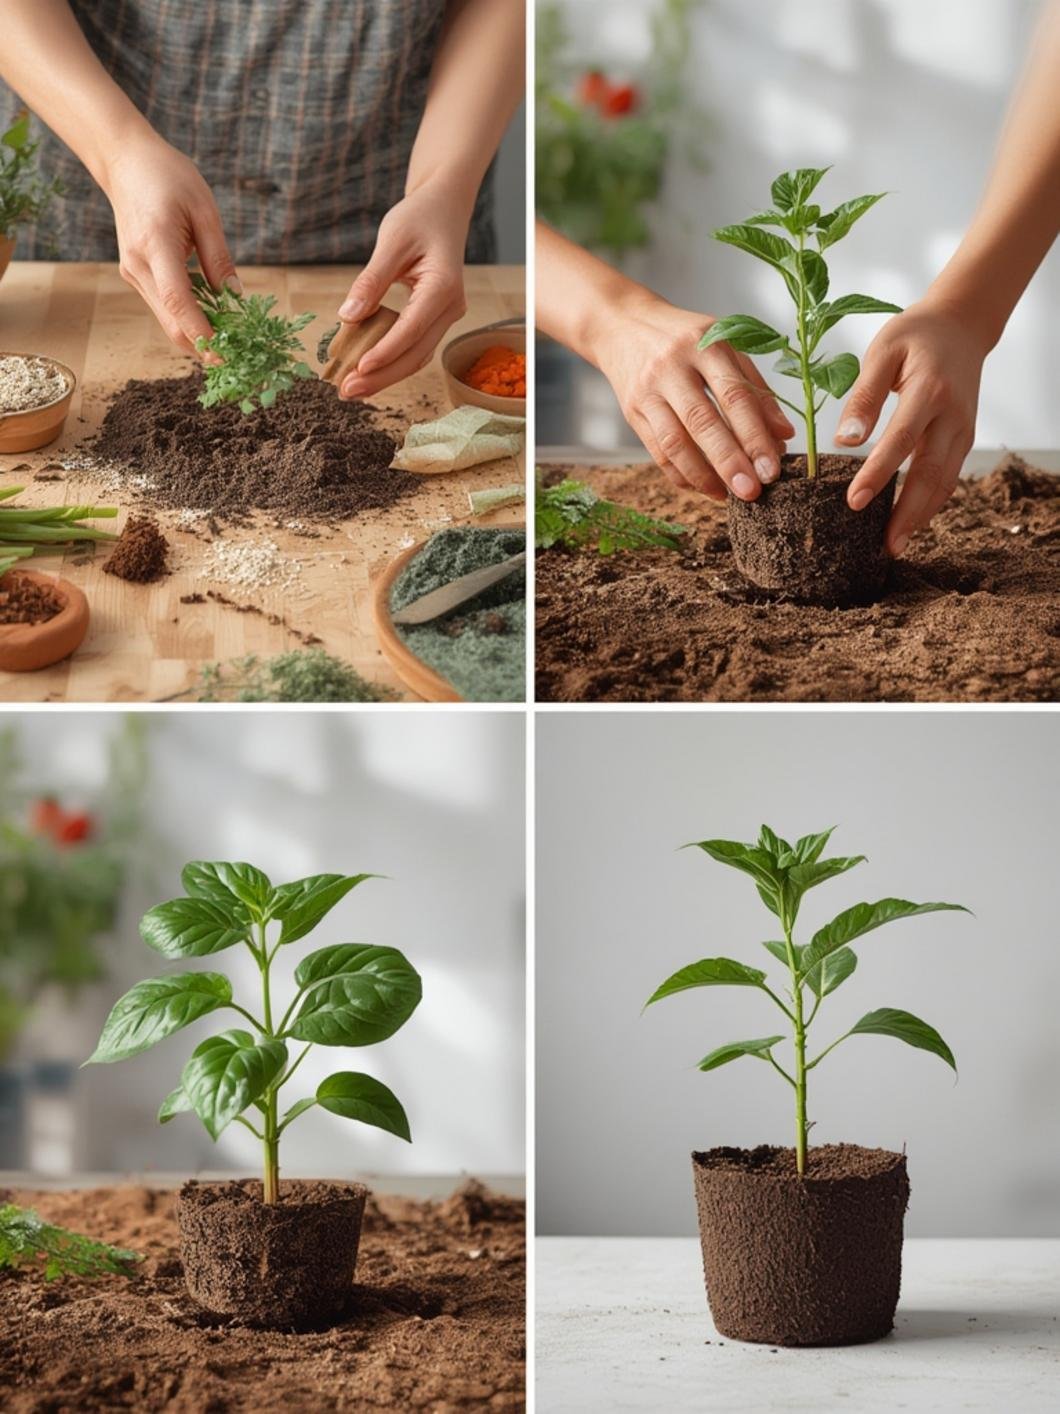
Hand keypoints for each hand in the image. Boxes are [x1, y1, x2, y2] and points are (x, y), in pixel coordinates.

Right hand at [102, 134, 239, 355]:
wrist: (125, 161)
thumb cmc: (168, 176)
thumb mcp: (204, 210)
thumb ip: (219, 257)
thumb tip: (235, 298)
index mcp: (156, 244)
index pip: (180, 301)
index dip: (203, 332)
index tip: (227, 356)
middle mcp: (138, 265)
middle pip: (171, 321)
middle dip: (203, 345)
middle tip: (236, 359)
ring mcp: (132, 272)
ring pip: (166, 319)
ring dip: (196, 334)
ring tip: (231, 342)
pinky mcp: (134, 274)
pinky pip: (163, 306)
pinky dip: (186, 318)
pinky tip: (211, 319)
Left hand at [335, 181, 469, 397]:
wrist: (444, 209)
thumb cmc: (419, 218)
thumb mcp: (391, 240)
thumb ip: (371, 280)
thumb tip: (348, 317)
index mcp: (444, 287)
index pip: (412, 329)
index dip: (385, 351)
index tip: (358, 368)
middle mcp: (451, 308)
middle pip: (416, 353)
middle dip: (382, 376)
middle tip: (346, 391)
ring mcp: (445, 317)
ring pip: (416, 357)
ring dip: (385, 376)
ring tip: (351, 390)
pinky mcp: (434, 320)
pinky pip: (413, 348)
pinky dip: (389, 362)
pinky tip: (365, 374)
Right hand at [594, 296, 794, 499]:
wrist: (623, 325)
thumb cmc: (684, 339)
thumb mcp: (724, 348)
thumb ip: (755, 388)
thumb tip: (783, 435)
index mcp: (706, 344)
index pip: (735, 396)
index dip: (755, 436)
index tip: (771, 469)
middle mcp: (673, 366)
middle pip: (703, 422)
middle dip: (729, 462)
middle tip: (751, 492)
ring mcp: (648, 390)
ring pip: (675, 442)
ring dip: (703, 475)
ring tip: (726, 495)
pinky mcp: (631, 411)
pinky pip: (657, 451)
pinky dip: (681, 474)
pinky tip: (703, 486)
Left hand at [836, 300, 985, 554]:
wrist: (961, 326)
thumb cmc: (914, 336)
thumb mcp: (883, 352)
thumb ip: (863, 396)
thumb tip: (845, 440)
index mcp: (929, 391)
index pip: (901, 440)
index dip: (878, 474)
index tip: (854, 502)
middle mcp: (951, 416)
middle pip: (930, 472)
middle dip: (908, 513)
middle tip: (886, 545)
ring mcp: (962, 430)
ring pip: (944, 482)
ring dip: (921, 516)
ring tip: (896, 544)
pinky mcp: (964, 439)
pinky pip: (948, 477)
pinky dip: (931, 503)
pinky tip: (910, 522)